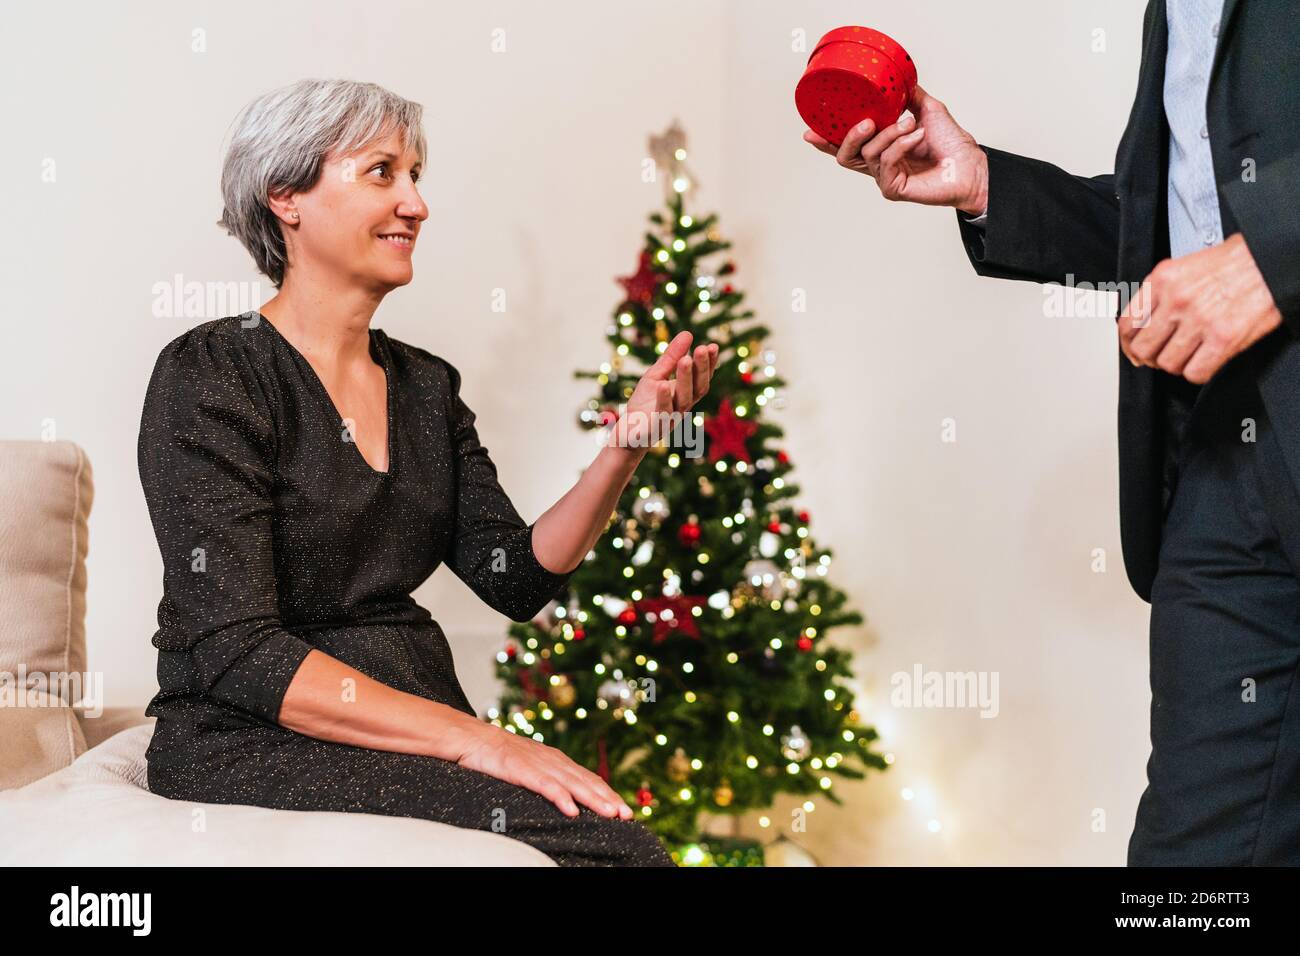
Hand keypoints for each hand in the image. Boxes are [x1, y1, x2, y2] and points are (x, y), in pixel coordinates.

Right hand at [456, 723, 634, 819]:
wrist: (473, 738)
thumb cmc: (500, 756)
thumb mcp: (531, 767)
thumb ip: (550, 779)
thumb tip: (569, 799)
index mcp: (557, 761)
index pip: (589, 779)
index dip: (608, 794)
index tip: (624, 810)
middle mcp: (553, 761)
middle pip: (587, 781)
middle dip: (609, 798)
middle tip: (628, 814)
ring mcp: (538, 764)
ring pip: (572, 784)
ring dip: (593, 799)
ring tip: (610, 813)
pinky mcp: (522, 770)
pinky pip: (545, 785)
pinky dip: (560, 797)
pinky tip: (572, 810)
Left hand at [609, 330, 717, 455]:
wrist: (628, 432)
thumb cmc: (644, 403)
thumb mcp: (656, 375)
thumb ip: (671, 357)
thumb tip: (688, 333)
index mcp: (686, 394)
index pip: (702, 378)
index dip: (709, 364)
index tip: (713, 346)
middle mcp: (683, 406)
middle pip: (698, 388)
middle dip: (702, 368)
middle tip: (703, 349)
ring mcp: (671, 418)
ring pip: (684, 399)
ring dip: (686, 379)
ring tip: (685, 360)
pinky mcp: (656, 427)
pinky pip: (663, 413)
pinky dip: (664, 399)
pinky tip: (663, 384)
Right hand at [803, 83, 987, 214]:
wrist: (971, 164)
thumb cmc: (952, 144)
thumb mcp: (927, 110)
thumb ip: (908, 97)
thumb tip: (897, 78)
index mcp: (882, 149)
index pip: (847, 146)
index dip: (826, 141)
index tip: (809, 131)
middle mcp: (879, 166)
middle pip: (845, 156)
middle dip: (848, 137)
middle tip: (865, 122)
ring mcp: (885, 178)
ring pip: (867, 154)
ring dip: (889, 134)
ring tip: (909, 124)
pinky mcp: (894, 189)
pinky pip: (886, 163)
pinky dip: (900, 145)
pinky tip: (916, 136)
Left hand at [1118, 233, 1282, 383]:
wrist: (1271, 260)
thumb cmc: (1235, 262)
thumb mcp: (1186, 267)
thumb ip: (1160, 293)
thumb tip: (1142, 323)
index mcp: (1164, 279)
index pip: (1127, 323)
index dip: (1128, 343)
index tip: (1134, 348)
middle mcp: (1177, 299)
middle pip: (1143, 348)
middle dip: (1150, 357)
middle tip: (1162, 355)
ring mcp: (1199, 320)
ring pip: (1167, 363)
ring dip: (1177, 364)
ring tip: (1188, 355)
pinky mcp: (1223, 338)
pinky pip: (1195, 372)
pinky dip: (1197, 372)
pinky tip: (1204, 361)